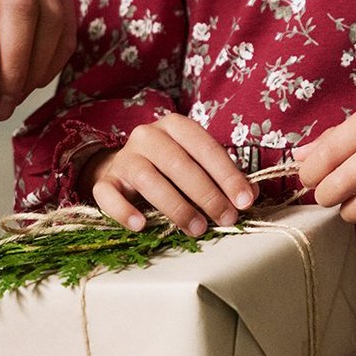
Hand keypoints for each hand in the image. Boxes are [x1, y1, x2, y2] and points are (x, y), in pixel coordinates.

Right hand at [80, 114, 255, 236]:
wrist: (122, 169)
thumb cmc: (167, 167)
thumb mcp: (196, 164)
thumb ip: (221, 176)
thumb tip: (249, 195)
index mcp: (175, 126)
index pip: (205, 147)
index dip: (227, 175)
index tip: (244, 200)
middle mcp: (148, 136)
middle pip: (179, 164)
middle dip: (207, 194)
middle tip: (225, 219)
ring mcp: (124, 158)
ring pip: (149, 179)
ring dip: (176, 206)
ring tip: (197, 228)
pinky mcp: (105, 181)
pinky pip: (109, 195)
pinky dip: (124, 211)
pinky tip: (141, 225)